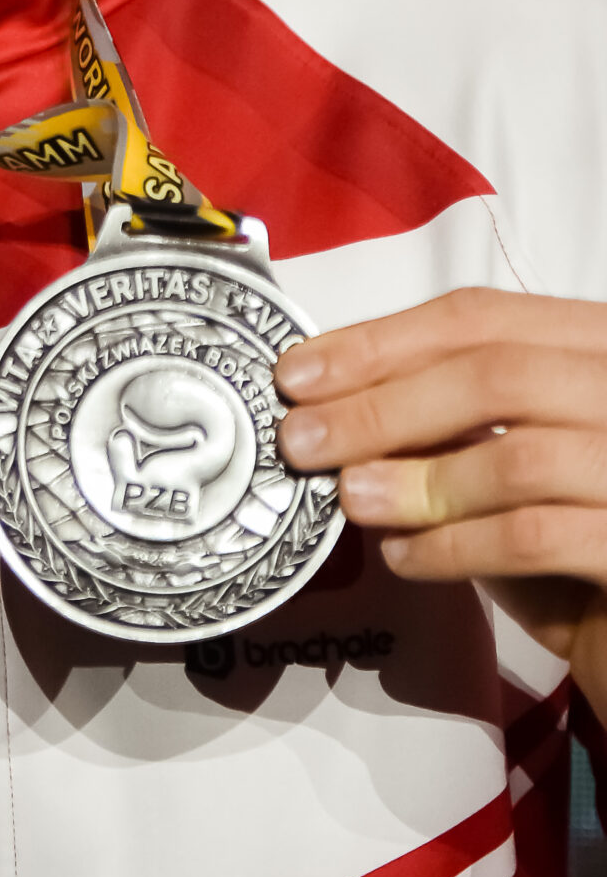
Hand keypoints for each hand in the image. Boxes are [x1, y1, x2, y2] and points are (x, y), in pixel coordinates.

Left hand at [275, 287, 606, 720]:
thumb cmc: (574, 541)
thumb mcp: (507, 462)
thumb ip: (446, 425)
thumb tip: (333, 407)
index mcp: (598, 348)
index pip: (483, 318)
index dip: (381, 341)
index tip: (299, 374)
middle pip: (496, 375)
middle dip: (383, 406)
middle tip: (303, 440)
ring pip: (517, 457)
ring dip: (416, 480)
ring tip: (351, 499)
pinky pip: (535, 537)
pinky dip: (455, 546)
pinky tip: (405, 559)